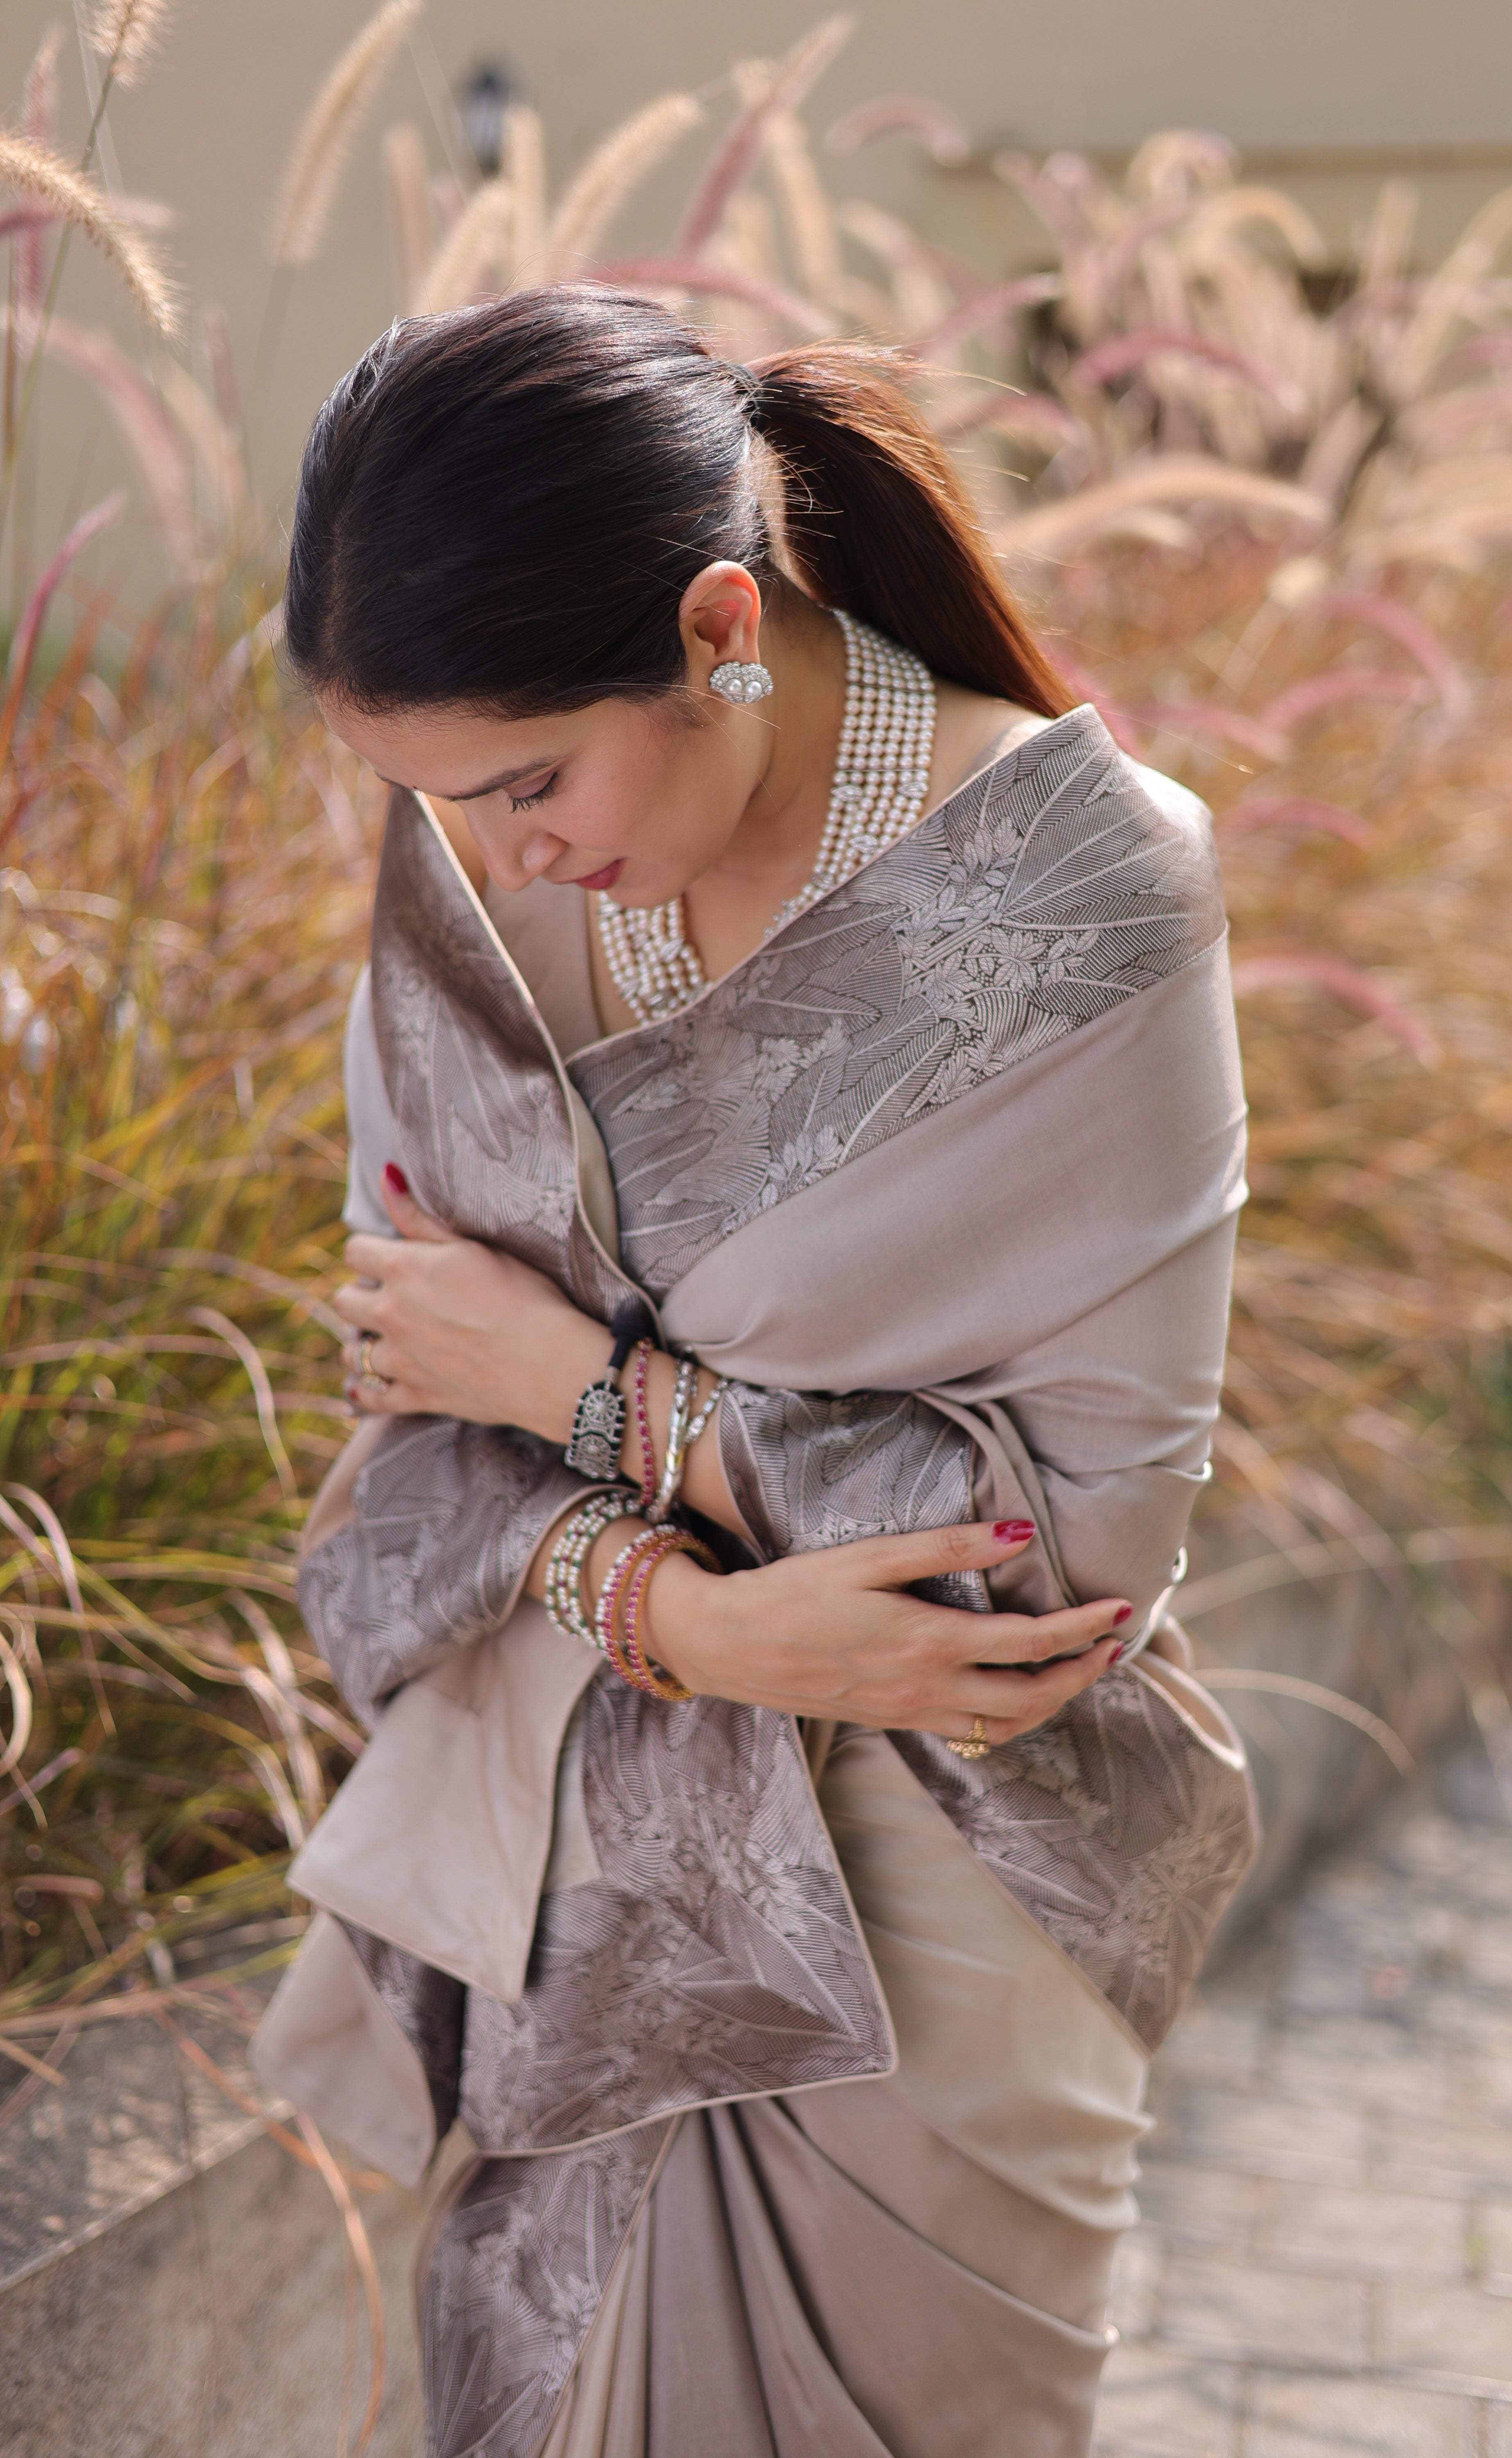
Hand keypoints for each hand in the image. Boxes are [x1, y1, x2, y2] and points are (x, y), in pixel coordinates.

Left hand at [334, 1164, 606, 1432]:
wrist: (550, 1363)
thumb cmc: (523, 1296)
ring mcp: (400, 1360)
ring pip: (351, 1352)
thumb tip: (386, 1175)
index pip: (355, 1251)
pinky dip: (367, 1392)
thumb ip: (420, 1217)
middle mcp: (391, 1314)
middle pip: (344, 1302)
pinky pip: (371, 1397)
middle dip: (360, 1296)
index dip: (370, 1251)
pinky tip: (369, 1386)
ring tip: (386, 1340)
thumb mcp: (473, 1247)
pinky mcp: (415, 1396)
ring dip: (362, 1344)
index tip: (388, 1258)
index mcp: (404, 1270)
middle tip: (388, 1298)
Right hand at [637, 1518, 1132, 1747]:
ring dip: (1053, 1703)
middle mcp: (928, 1688)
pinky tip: (1016, 1693)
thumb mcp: (868, 1556)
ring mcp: (911, 1712)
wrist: (730, 1646)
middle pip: (1032, 1697)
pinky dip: (1010, 1719)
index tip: (1120, 1609)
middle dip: (1082, 1674)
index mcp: (928, 1642)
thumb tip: (1019, 1531)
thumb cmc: (794, 1591)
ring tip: (1079, 1671)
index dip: (1083, 1628)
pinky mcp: (894, 1720)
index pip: (1031, 1643)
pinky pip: (972, 1734)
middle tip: (1115, 1646)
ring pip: (1006, 1726)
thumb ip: (945, 1546)